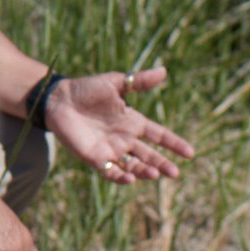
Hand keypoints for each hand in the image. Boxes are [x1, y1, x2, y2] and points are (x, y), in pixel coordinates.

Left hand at [46, 66, 197, 184]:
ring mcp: (110, 150)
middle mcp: (125, 138)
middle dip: (163, 164)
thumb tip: (164, 71)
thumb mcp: (115, 82)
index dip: (174, 143)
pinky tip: (130, 179)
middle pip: (149, 155)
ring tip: (155, 175)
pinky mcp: (94, 158)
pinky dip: (120, 177)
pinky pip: (110, 171)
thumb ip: (139, 81)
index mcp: (133, 121)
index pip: (159, 135)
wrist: (59, 99)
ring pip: (133, 166)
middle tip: (175, 173)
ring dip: (144, 171)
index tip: (190, 152)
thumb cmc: (87, 89)